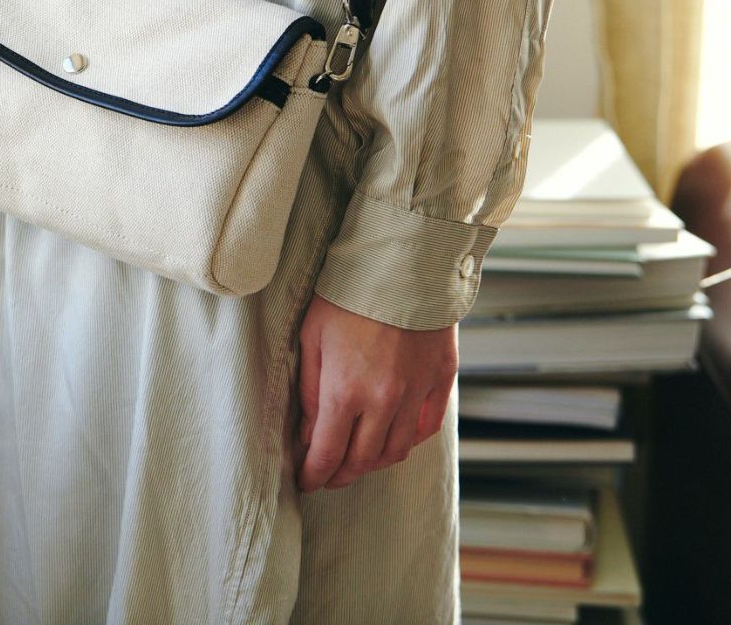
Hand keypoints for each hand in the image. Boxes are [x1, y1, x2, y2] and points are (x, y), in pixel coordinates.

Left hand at [295, 293, 456, 491]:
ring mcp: (416, 393)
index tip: (307, 481)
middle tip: (328, 476)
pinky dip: (409, 441)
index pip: (328, 455)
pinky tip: (394, 437)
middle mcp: (383, 402)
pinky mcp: (440, 380)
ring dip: (374, 463)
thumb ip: (311, 391)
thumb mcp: (311, 337)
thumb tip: (309, 433)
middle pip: (363, 461)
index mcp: (345, 392)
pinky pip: (427, 427)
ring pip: (397, 451)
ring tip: (358, 460)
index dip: (315, 475)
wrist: (400, 263)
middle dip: (341, 475)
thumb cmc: (347, 295)